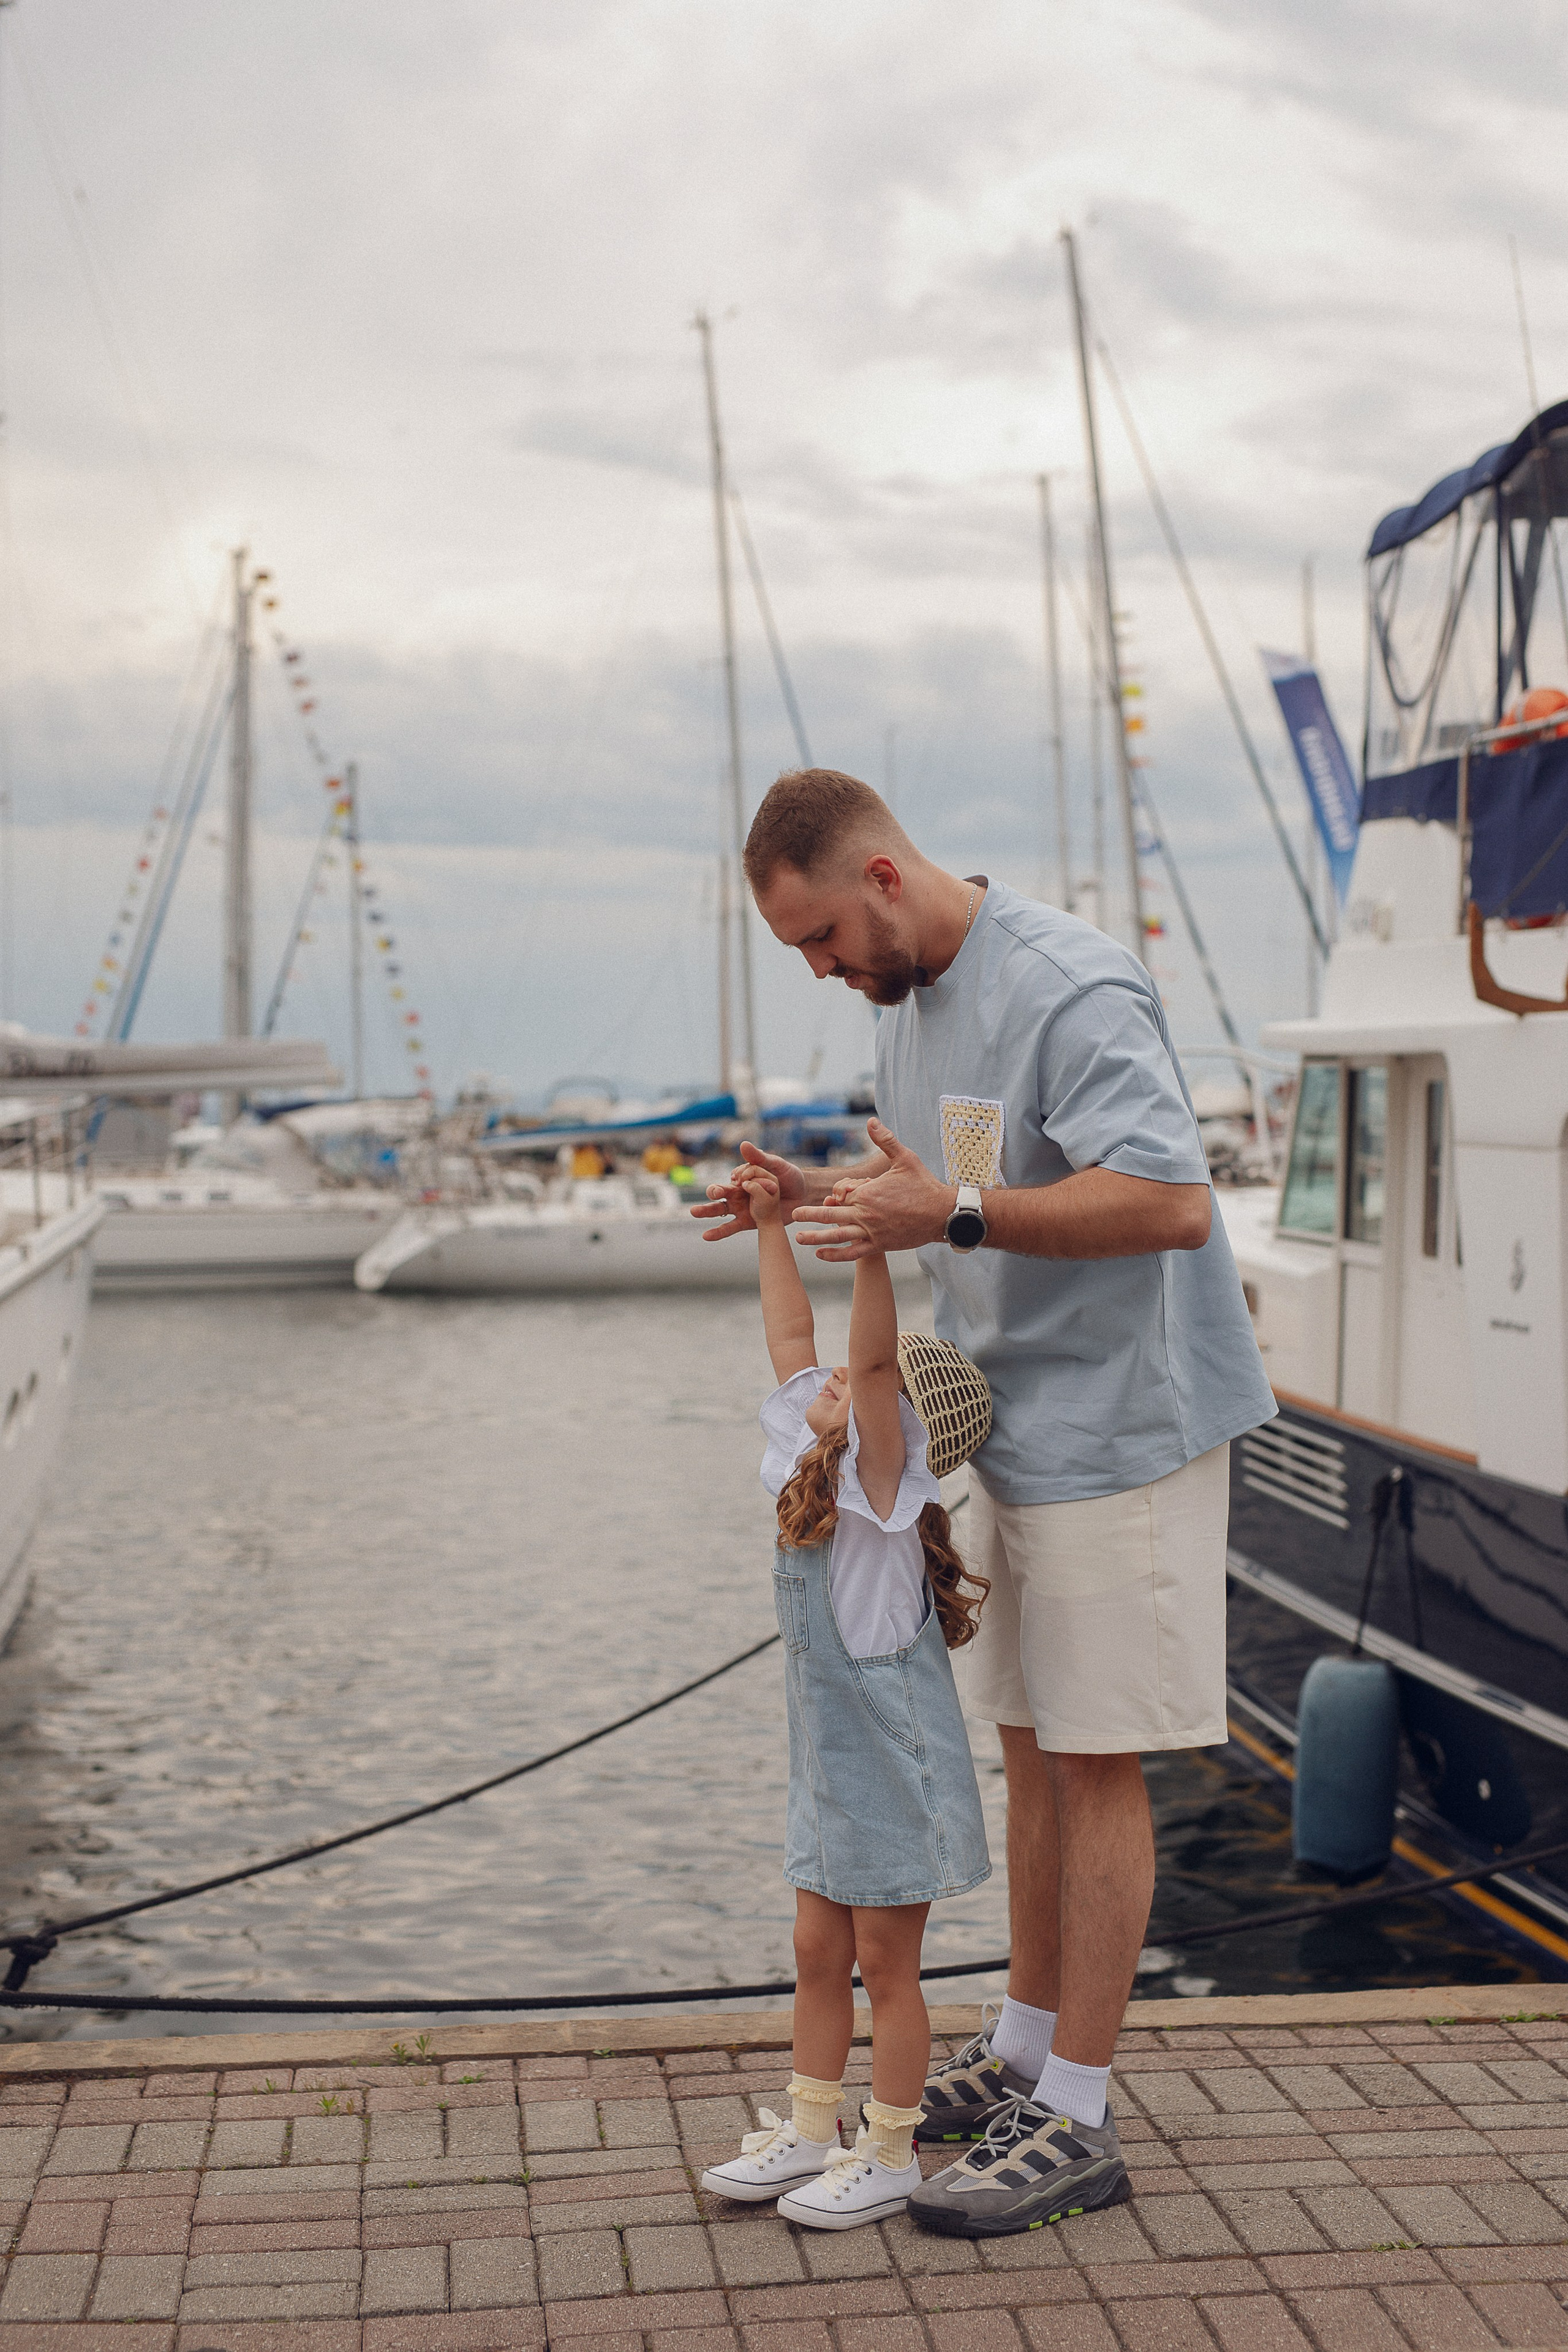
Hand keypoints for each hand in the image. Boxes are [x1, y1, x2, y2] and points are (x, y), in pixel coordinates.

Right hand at [689, 1140, 805, 1241]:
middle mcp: (739, 1192)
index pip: (735, 1176)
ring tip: (694, 1211)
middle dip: (714, 1191)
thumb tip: (742, 1144)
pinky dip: (718, 1232)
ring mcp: (742, 1207)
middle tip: (713, 1192)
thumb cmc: (789, 1176)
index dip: (740, 1176)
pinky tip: (706, 1236)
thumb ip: (759, 1158)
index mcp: (744, 1176)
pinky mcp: (747, 1221)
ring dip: (706, 1211)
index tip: (748, 1178)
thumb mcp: (776, 1164)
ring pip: (720, 1209)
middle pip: (720, 1191)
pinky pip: (730, 1227)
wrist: (804, 1196)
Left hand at [791, 1118, 954, 1260]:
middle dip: (810, 1214)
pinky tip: (821, 1254)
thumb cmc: (924, 1185)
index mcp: (869, 1192)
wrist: (942, 1214)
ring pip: (837, 1235)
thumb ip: (885, 1140)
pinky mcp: (879, 1246)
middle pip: (831, 1214)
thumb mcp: (905, 1158)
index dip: (839, 1192)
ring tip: (797, 1238)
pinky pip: (852, 1252)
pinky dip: (835, 1255)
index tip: (837, 1193)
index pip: (842, 1193)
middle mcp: (867, 1213)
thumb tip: (870, 1120)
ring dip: (815, 1237)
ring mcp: (872, 1232)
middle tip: (792, 1214)